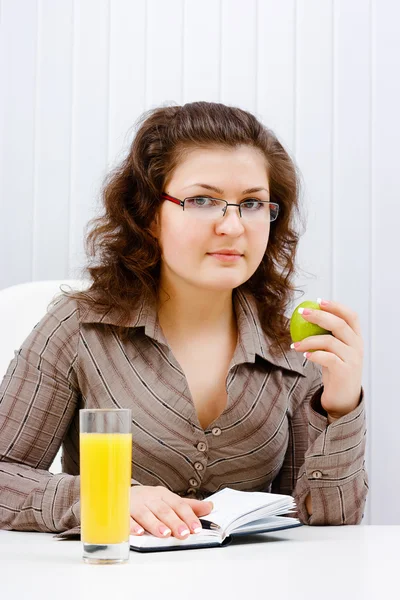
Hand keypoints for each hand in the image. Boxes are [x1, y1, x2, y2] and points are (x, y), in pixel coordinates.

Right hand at [129, 485, 212, 538]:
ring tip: (165, 534)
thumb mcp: (168, 500)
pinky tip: (139, 532)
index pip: (178, 505)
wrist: (119, 493)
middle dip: (174, 521)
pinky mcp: (122, 512)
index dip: (188, 516)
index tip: (196, 528)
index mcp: (163, 494)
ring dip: (156, 524)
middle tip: (183, 533)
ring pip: (146, 514)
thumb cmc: (147, 499)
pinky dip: (132, 525)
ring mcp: (135, 504)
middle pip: (164, 510)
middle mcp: (150, 498)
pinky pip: (126, 518)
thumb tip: (209, 507)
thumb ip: (188, 506)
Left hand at [291, 299, 363, 420]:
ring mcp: (353, 359)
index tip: (318, 301)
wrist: (343, 399)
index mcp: (356, 338)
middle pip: (340, 324)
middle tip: (302, 313)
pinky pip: (327, 358)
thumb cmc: (335, 371)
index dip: (336, 306)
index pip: (351, 316)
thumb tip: (307, 316)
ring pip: (330, 341)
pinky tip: (304, 354)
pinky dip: (314, 354)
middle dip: (319, 316)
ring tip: (295, 344)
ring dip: (309, 339)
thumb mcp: (334, 350)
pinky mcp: (345, 372)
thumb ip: (328, 335)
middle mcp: (357, 347)